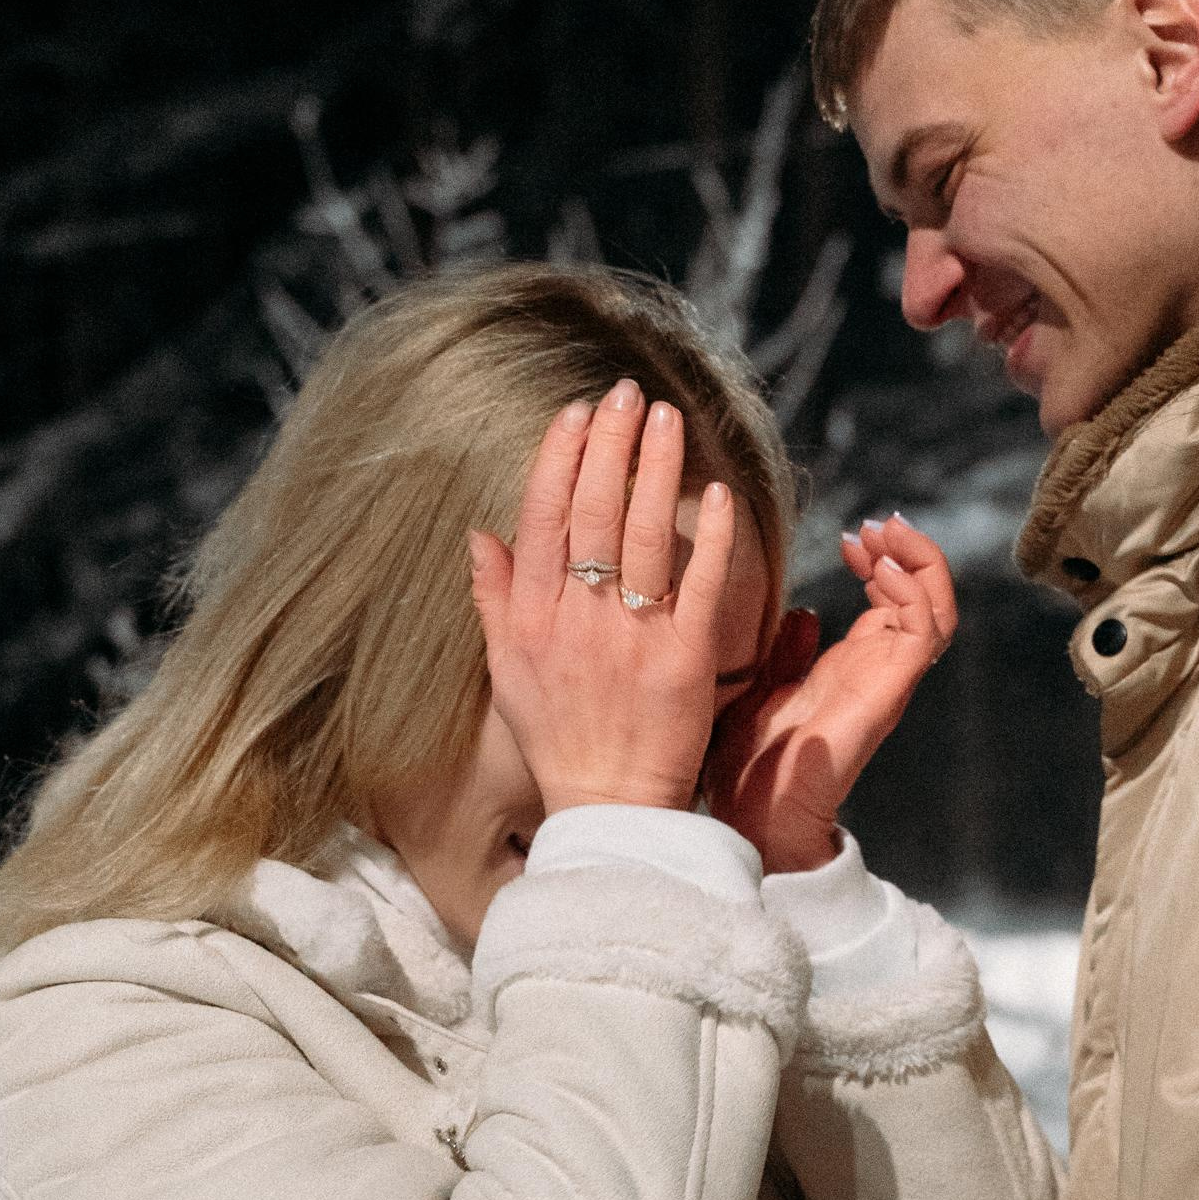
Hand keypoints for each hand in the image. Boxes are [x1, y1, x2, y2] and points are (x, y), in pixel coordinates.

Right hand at [470, 381, 735, 816]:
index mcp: (535, 616)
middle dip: (609, 444)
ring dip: (656, 469)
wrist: (607, 805)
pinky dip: (710, 537)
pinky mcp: (686, 659)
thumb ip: (495, 598)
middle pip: (593, 512)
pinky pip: (699, 584)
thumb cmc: (557, 738)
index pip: (543, 517)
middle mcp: (580, 618)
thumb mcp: (508, 669)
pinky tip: (718, 493)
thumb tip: (480, 533)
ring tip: (666, 418)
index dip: (560, 458)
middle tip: (625, 393)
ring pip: (644, 534)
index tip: (576, 413)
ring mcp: (633, 636)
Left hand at [705, 516, 957, 872]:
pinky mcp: (888, 692)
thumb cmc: (748, 764)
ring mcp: (887, 681)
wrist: (749, 814)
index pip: (893, 603)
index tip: (849, 536)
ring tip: (883, 534)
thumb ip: (788, 652)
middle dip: (909, 551)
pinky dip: (911, 592)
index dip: (882, 562)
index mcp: (852, 667)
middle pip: (926, 599)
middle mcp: (879, 671)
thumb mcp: (761, 687)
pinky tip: (878, 570)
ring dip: (918, 563)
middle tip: (876, 524)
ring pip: (938, 610)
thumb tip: (804, 611)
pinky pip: (924, 633)